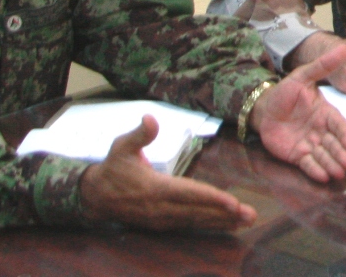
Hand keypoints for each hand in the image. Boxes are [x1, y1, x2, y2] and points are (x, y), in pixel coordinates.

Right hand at [80, 115, 256, 230]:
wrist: (95, 197)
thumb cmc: (113, 168)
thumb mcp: (122, 146)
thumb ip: (140, 134)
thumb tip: (150, 118)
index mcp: (155, 189)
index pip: (189, 194)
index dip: (211, 198)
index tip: (232, 202)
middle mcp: (162, 208)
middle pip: (198, 212)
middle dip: (225, 214)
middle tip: (250, 214)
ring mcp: (163, 220)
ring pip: (197, 222)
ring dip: (222, 222)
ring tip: (246, 220)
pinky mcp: (163, 225)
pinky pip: (190, 226)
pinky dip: (209, 226)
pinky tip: (226, 224)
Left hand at [250, 44, 345, 181]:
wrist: (263, 108)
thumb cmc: (285, 93)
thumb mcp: (302, 76)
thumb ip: (322, 66)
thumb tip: (344, 48)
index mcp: (325, 113)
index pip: (339, 126)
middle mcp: (321, 131)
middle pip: (334, 144)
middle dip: (341, 154)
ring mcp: (310, 144)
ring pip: (324, 156)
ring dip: (331, 164)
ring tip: (337, 172)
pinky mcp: (298, 155)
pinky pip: (309, 164)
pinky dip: (315, 170)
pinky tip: (322, 176)